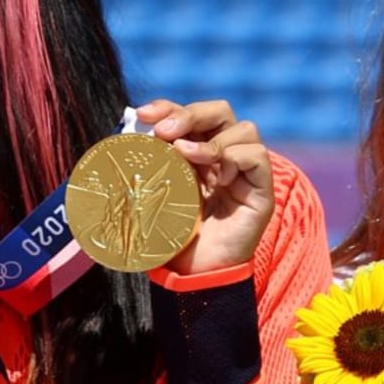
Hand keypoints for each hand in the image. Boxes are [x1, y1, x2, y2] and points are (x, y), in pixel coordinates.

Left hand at [138, 98, 271, 273]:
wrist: (193, 276)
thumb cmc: (171, 239)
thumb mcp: (152, 196)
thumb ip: (145, 166)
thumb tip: (122, 134)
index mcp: (198, 154)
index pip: (190, 115)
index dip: (169, 107)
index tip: (142, 114)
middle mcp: (224, 158)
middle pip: (220, 112)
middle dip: (190, 114)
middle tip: (164, 131)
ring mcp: (245, 173)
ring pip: (244, 129)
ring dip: (210, 138)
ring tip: (184, 156)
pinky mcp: (261, 191)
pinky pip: (257, 156)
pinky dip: (234, 156)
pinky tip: (213, 174)